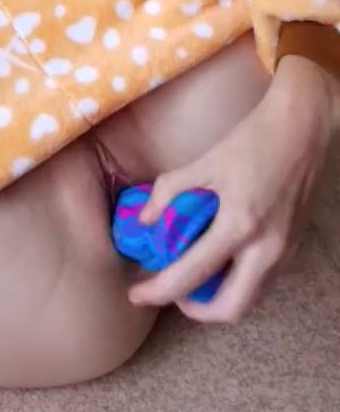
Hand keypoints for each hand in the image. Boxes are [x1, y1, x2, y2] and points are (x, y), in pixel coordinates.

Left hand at [129, 56, 334, 323]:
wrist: (301, 127)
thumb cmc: (252, 139)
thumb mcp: (205, 161)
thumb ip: (170, 191)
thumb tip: (145, 219)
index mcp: (240, 225)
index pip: (192, 275)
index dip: (159, 291)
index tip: (136, 294)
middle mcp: (267, 248)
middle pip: (230, 309)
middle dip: (195, 310)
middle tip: (171, 292)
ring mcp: (285, 251)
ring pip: (251, 300)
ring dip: (220, 299)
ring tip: (192, 277)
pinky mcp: (294, 247)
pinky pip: (264, 282)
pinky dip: (239, 283)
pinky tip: (220, 261)